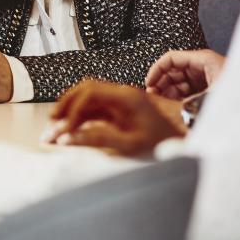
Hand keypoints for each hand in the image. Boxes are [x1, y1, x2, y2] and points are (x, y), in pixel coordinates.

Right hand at [43, 79, 184, 155]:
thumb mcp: (131, 145)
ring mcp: (123, 102)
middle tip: (52, 123)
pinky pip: (96, 109)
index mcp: (128, 97)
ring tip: (58, 126)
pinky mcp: (122, 112)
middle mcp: (124, 94)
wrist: (187, 150)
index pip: (90, 93)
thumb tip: (69, 137)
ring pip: (89, 98)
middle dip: (66, 105)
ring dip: (72, 110)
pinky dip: (81, 117)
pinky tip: (73, 129)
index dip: (73, 110)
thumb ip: (98, 139)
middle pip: (86, 90)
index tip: (64, 129)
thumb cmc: (165, 146)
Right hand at [145, 49, 224, 99]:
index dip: (156, 70)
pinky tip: (174, 106)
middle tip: (153, 96)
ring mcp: (205, 78)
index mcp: (202, 59)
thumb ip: (190, 101)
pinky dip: (179, 98)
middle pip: (172, 71)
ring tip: (162, 103)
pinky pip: (187, 91)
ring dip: (168, 92)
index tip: (149, 83)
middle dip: (160, 83)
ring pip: (178, 83)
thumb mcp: (213, 95)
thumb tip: (171, 109)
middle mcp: (202, 66)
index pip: (170, 58)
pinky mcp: (208, 88)